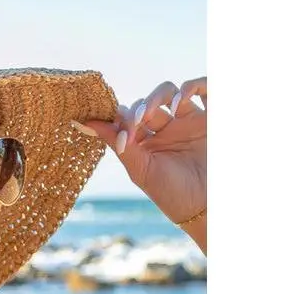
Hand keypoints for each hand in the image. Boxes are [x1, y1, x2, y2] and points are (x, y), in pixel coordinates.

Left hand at [84, 77, 205, 226]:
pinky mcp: (211, 118)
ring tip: (151, 114)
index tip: (116, 127)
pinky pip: (204, 89)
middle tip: (137, 121)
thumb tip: (83, 122)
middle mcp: (165, 129)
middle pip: (146, 102)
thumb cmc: (172, 194)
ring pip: (168, 91)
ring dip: (156, 96)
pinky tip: (180, 102)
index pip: (128, 116)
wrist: (207, 207)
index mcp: (145, 142)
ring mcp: (188, 121)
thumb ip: (116, 142)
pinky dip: (192, 86)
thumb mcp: (140, 168)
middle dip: (138, 109)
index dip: (120, 116)